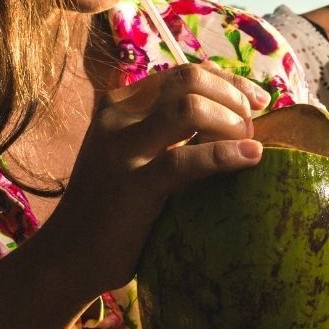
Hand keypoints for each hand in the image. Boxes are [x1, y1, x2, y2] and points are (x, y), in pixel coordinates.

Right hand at [44, 63, 271, 295]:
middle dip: (233, 96)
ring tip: (248, 143)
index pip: (184, 73)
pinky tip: (250, 157)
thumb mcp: (134, 153)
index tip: (259, 99)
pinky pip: (186, 159)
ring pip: (190, 108)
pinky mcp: (133, 185)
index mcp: (120, 105)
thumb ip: (167, 130)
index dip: (229, 80)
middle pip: (190, 80)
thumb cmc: (114, 206)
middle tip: (252, 126)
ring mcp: (123, 149)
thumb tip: (232, 115)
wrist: (69, 255)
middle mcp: (118, 118)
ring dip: (230, 120)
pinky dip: (226, 154)